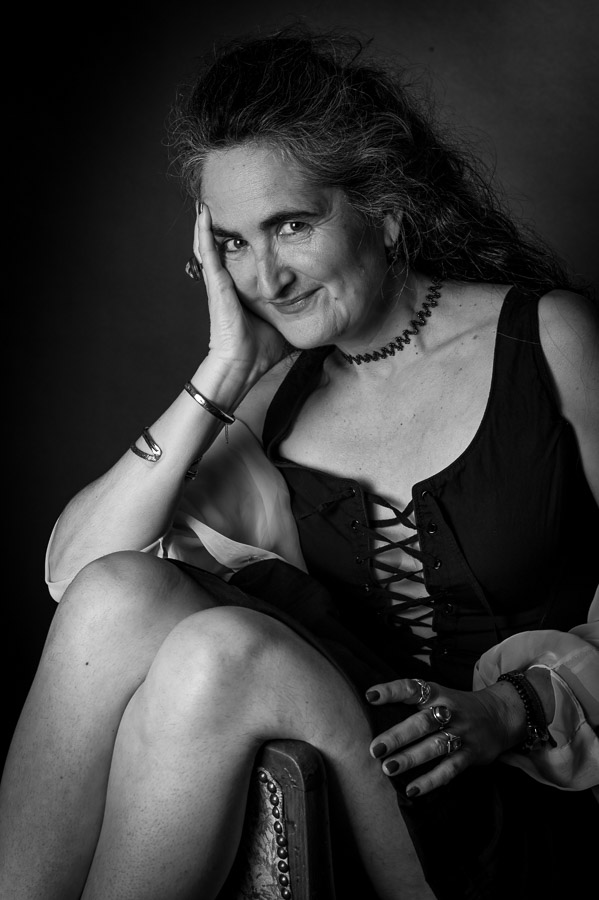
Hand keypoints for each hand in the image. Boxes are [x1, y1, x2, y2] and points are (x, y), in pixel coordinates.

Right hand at [191, 203, 286, 375]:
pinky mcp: (215, 285)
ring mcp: (218, 283)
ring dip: (206, 224)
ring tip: (206, 199)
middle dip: (220, 226)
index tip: (247, 222)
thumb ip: (295, 313)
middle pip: (220, 248)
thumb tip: (320, 312)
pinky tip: (203, 213)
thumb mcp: (283, 324)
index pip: (239, 260)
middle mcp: (225, 284)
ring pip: (209, 245)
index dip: (240, 242)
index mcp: (239, 291)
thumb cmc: (259, 351)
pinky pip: (208, 252)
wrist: (242, 366)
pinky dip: (204, 232)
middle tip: (219, 202)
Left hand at [366, 676, 523, 796]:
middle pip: (421, 723)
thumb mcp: (440, 695)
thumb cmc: (458, 707)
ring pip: (434, 746)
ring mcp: (461, 734)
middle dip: (397, 736)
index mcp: (438, 694)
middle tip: (375, 749)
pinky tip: (413, 789)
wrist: (500, 715)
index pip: (412, 688)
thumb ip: (414, 701)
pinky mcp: (471, 754)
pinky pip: (450, 769)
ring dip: (411, 758)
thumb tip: (374, 709)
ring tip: (388, 769)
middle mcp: (449, 712)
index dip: (392, 691)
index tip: (371, 696)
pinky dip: (431, 780)